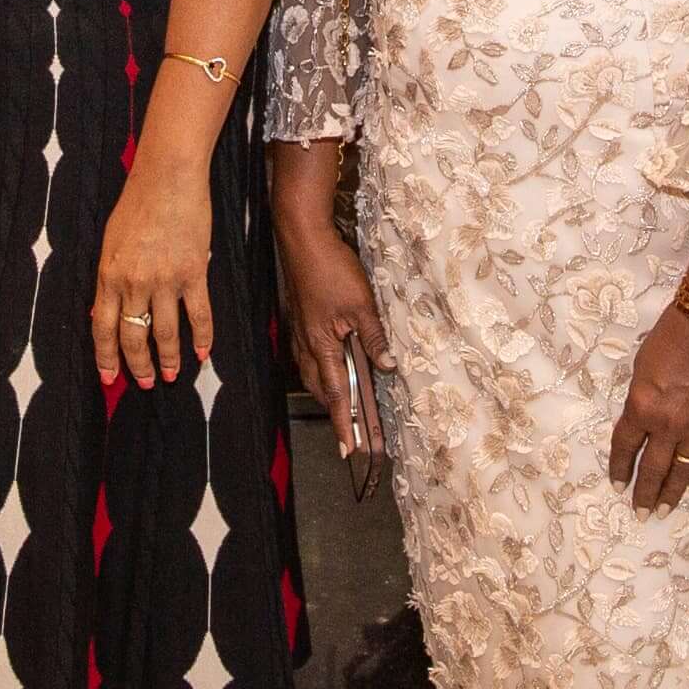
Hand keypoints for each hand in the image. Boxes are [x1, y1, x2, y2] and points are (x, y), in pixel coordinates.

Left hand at [90, 164, 214, 394]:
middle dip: (138, 366)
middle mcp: (133, 283)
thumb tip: (106, 309)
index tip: (109, 377)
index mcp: (109, 275)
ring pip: (164, 333)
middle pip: (133, 337)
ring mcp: (164, 279)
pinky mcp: (193, 272)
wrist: (167, 178)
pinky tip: (203, 352)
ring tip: (171, 375)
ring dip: (168, 359)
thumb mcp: (110, 242)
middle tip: (145, 383)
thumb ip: (110, 277)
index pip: (102, 328)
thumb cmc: (137, 204)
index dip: (106, 357)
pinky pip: (198, 314)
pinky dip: (202, 337)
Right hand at [281, 216, 388, 462]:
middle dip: (334, 411)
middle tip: (350, 430)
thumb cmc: (331, 269)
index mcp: (321, 345)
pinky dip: (321, 367)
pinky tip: (329, 361)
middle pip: (321, 388)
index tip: (349, 450)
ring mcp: (301, 331)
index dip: (344, 423)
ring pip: (313, 372)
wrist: (302, 238)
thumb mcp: (362, 304)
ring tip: (343, 401)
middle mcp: (307, 344)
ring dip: (327, 390)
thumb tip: (387, 366)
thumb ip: (374, 337)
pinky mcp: (301, 318)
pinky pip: (309, 354)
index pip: (336, 394)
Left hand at [605, 305, 688, 514]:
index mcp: (641, 407)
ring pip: (683, 469)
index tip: (618, 486)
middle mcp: (669, 424)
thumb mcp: (641, 367)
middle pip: (653, 468)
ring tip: (665, 509)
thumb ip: (640, 399)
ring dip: (673, 492)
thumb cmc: (672, 335)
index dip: (620, 469)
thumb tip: (642, 419)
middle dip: (645, 493)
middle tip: (641, 512)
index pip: (625, 448)